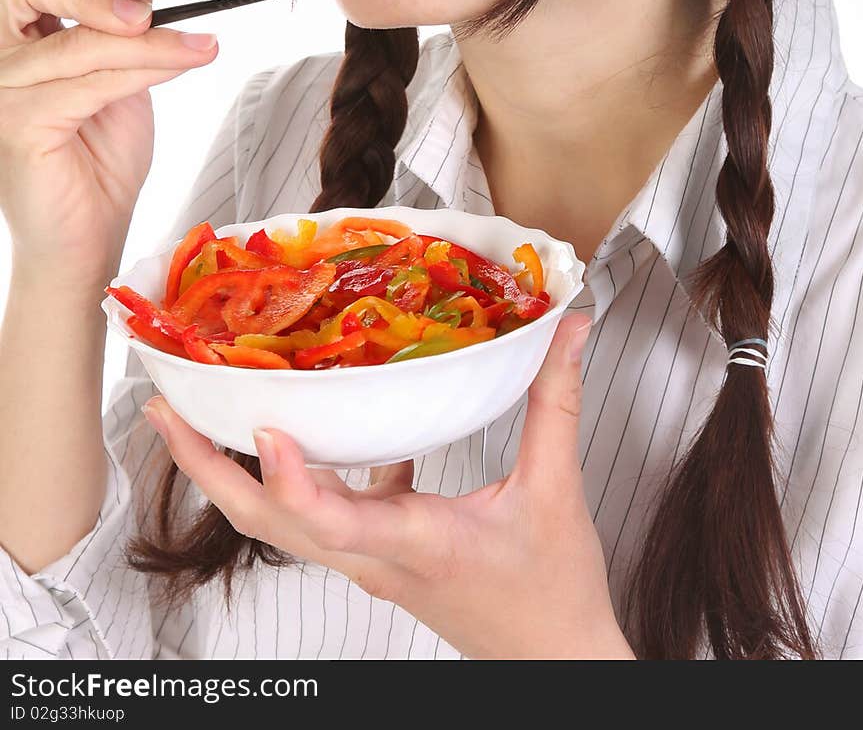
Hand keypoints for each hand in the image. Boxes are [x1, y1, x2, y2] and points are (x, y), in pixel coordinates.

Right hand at [0, 0, 218, 289]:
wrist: (90, 234)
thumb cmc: (100, 153)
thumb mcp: (121, 63)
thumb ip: (123, 5)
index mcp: (16, 29)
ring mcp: (0, 86)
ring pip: (77, 37)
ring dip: (150, 36)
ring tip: (203, 42)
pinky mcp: (19, 123)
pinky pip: (90, 80)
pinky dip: (147, 67)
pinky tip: (189, 59)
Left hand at [143, 314, 636, 659]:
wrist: (555, 663)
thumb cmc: (552, 593)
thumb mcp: (556, 489)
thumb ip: (555, 402)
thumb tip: (563, 330)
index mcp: (413, 542)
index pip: (331, 521)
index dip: (289, 479)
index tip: (263, 427)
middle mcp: (374, 557)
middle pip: (268, 523)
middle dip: (207, 468)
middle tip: (167, 409)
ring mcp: (369, 562)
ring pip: (280, 523)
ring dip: (232, 472)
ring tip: (198, 416)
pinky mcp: (380, 557)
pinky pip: (322, 516)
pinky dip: (300, 475)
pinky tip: (318, 431)